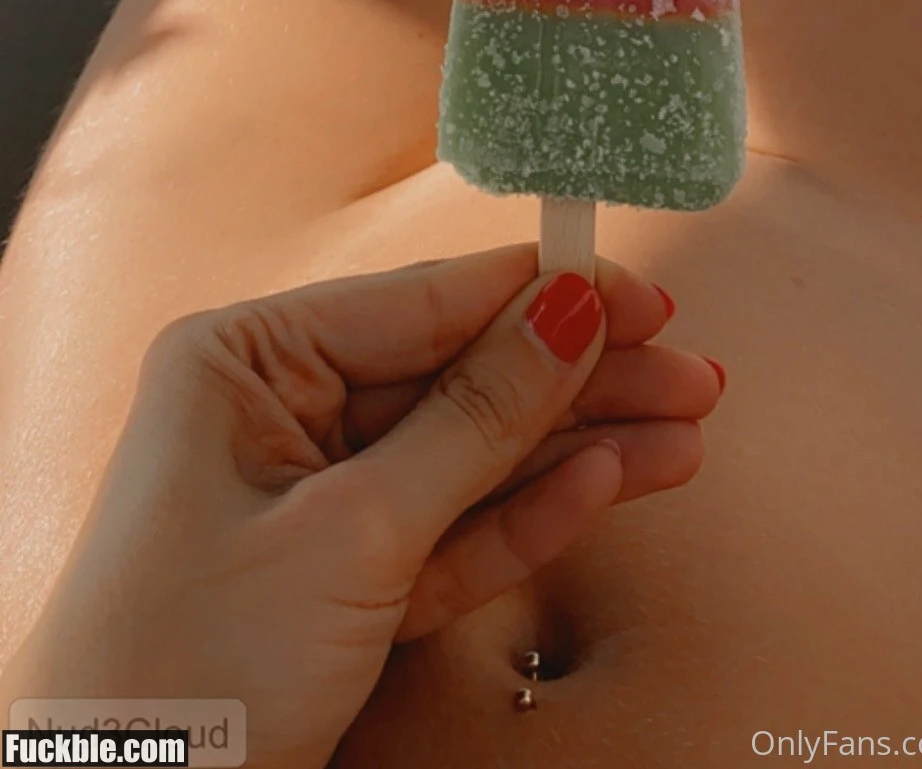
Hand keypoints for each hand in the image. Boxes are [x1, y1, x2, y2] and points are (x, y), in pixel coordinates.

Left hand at [3, 245, 722, 768]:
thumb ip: (474, 422)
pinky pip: (452, 532)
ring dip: (577, 451)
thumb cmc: (192, 662)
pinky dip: (528, 516)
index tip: (642, 295)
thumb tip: (568, 312)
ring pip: (470, 458)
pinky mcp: (340, 584)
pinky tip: (607, 485)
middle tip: (692, 378)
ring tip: (682, 438)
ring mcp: (311, 502)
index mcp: (244, 360)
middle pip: (459, 379)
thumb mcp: (350, 531)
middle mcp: (276, 414)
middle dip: (579, 382)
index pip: (422, 305)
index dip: (541, 295)